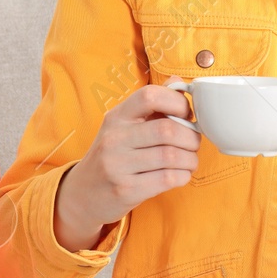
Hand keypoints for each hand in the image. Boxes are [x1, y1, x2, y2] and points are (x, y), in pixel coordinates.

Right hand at [53, 83, 201, 250]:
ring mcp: (117, 165)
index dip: (177, 102)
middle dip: (191, 137)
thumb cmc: (113, 156)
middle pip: (167, 129)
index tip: (186, 114)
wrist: (83, 194)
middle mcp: (114, 138)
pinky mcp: (125, 190)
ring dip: (190, 159)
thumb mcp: (123, 126)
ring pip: (171, 156)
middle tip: (193, 143)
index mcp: (116, 117)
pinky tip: (181, 174)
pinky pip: (167, 179)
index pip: (149, 96)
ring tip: (189, 160)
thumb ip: (151, 105)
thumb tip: (179, 83)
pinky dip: (183, 176)